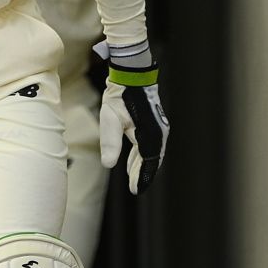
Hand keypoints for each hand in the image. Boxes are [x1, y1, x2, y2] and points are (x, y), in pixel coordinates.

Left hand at [99, 57, 167, 192]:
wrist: (132, 76)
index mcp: (148, 134)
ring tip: (133, 178)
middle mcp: (158, 133)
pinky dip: (141, 155)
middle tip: (135, 188)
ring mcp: (158, 128)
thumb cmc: (120, 97)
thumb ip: (110, 143)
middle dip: (143, 174)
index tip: (136, 190)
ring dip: (142, 165)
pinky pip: (150, 145)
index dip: (142, 177)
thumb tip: (108, 165)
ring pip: (152, 153)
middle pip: (152, 160)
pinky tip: (132, 161)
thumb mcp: (110, 120)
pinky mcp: (154, 124)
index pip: (147, 163)